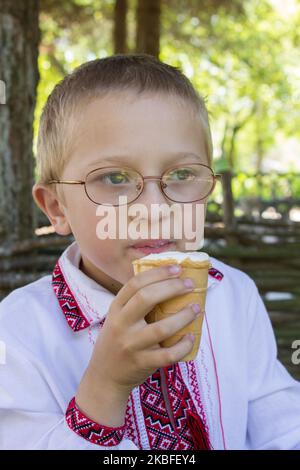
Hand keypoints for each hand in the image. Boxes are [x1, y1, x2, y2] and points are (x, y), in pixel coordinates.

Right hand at [86, 263, 198, 394]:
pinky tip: (191, 337)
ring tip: (196, 308)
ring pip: (161, 328)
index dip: (158, 273)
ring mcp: (131, 345)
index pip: (135, 284)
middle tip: (189, 284)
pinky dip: (183, 346)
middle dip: (172, 288)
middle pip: (146, 298)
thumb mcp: (118, 318)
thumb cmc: (118, 341)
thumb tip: (169, 280)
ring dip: (183, 316)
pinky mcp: (141, 363)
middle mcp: (121, 324)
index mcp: (116, 309)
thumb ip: (135, 302)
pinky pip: (167, 355)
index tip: (177, 268)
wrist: (104, 377)